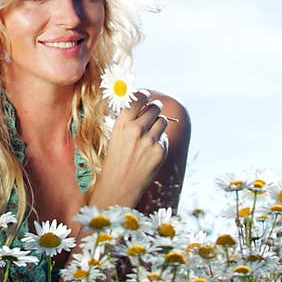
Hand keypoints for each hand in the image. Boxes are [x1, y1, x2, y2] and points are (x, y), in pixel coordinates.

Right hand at [89, 90, 168, 209]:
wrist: (119, 186)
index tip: (146, 96)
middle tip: (153, 111)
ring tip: (149, 136)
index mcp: (123, 123)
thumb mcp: (116, 135)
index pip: (138, 98)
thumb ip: (129, 119)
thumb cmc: (116, 159)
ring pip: (163, 121)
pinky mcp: (161, 151)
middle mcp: (137, 129)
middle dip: (155, 108)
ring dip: (158, 125)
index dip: (144, 95)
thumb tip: (143, 102)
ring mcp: (150, 140)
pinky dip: (160, 142)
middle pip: (155, 107)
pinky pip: (165, 138)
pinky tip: (149, 152)